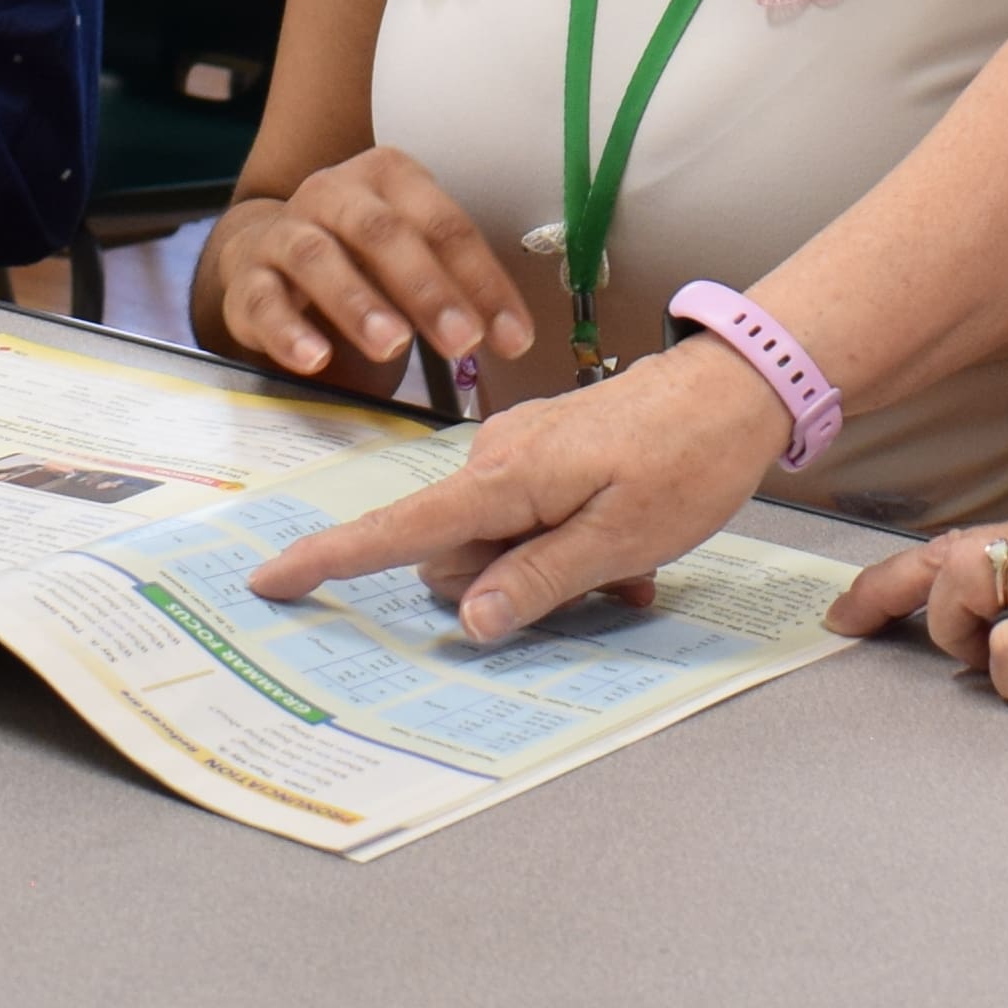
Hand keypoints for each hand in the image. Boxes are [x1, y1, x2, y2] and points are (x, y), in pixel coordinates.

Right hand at [200, 150, 532, 389]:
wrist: (267, 254)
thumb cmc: (359, 259)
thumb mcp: (410, 257)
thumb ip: (454, 286)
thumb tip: (513, 335)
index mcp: (389, 177)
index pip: (445, 224)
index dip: (484, 282)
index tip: (513, 338)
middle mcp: (334, 193)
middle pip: (382, 233)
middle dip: (427, 289)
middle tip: (461, 341)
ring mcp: (285, 231)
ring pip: (318, 258)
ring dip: (358, 302)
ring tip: (392, 346)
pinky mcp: (247, 276)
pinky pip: (263, 300)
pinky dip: (289, 330)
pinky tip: (316, 358)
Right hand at [248, 336, 784, 642]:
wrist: (738, 388)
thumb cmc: (687, 461)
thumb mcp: (620, 541)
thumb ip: (538, 582)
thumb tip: (468, 620)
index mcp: (504, 478)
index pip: (399, 530)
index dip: (332, 560)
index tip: (270, 580)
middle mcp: (498, 459)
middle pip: (456, 557)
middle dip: (508, 589)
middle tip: (602, 588)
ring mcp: (522, 453)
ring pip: (499, 544)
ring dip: (550, 571)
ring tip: (629, 569)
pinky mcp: (548, 453)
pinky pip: (530, 520)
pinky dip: (567, 545)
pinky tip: (628, 552)